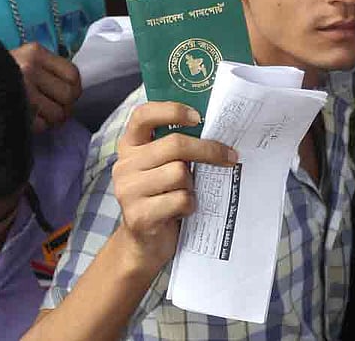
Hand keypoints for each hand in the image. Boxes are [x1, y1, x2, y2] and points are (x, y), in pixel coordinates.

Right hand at [11, 42, 81, 131]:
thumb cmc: (1, 72)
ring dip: (52, 119)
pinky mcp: (14, 108)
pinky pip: (40, 125)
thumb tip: (73, 92)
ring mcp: (21, 89)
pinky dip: (38, 126)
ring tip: (42, 116)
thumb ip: (48, 70)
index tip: (67, 97)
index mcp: (35, 52)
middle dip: (66, 107)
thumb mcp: (25, 60)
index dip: (75, 89)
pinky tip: (29, 119)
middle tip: (56, 111)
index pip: (73, 74)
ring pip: (57, 113)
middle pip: (69, 95)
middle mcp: (29, 68)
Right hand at [111, 102, 237, 268]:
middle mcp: (124, 165)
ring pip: (179, 173)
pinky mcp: (138, 216)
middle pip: (174, 144)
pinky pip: (180, 200)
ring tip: (189, 194)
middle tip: (230, 156)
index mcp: (130, 147)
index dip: (172, 110)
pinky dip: (190, 205)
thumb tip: (218, 131)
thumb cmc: (161, 198)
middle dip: (208, 150)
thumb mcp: (162, 168)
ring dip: (193, 186)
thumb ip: (175, 149)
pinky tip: (183, 212)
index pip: (143, 115)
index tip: (198, 117)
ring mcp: (128, 191)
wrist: (144, 244)